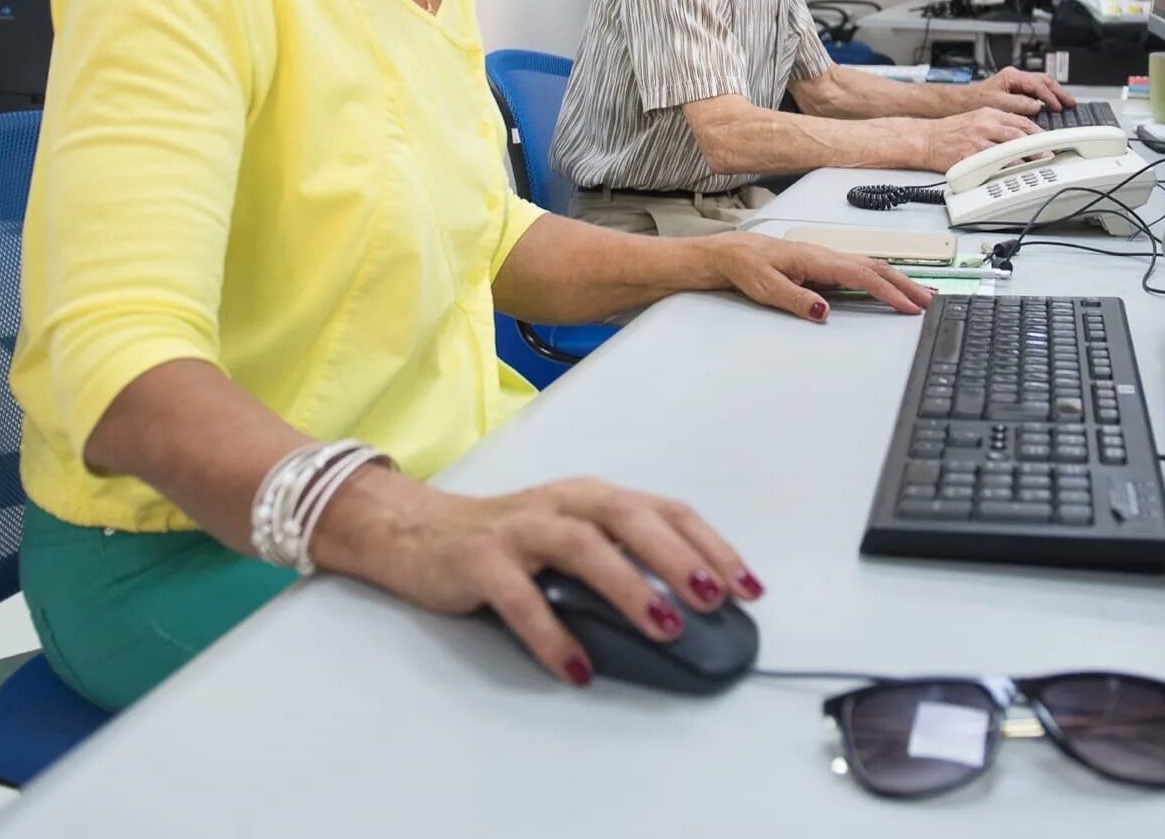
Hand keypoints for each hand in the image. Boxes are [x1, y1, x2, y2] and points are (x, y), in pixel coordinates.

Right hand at [341, 475, 759, 687]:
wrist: (417, 533)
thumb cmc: (510, 541)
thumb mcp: (571, 538)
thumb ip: (620, 560)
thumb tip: (686, 609)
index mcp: (594, 496)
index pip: (665, 511)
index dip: (710, 545)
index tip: (748, 587)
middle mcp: (564, 502)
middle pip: (631, 518)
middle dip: (678, 557)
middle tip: (713, 599)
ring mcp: (520, 528)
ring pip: (582, 545)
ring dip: (629, 586)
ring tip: (664, 629)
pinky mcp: (480, 559)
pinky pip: (520, 596)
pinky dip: (552, 633)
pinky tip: (578, 667)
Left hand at [699, 233, 932, 319]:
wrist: (729, 254)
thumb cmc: (745, 267)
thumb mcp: (766, 288)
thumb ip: (796, 299)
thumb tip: (824, 310)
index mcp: (817, 259)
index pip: (862, 275)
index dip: (888, 292)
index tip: (908, 306)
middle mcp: (826, 256)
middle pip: (875, 268)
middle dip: (905, 284)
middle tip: (930, 302)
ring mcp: (827, 260)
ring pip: (870, 268)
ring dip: (897, 281)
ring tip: (920, 295)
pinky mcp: (823, 267)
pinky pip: (860, 271)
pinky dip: (881, 279)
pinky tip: (889, 289)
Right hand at [919, 106, 1038, 170]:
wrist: (924, 139)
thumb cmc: (949, 132)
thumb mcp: (976, 119)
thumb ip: (997, 125)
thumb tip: (1021, 136)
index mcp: (988, 113)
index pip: (1021, 120)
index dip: (1039, 132)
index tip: (1050, 141)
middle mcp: (985, 124)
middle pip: (1020, 132)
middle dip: (1039, 145)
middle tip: (1050, 154)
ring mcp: (977, 140)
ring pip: (1010, 146)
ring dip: (1028, 156)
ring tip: (1039, 163)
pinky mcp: (970, 155)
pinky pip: (994, 162)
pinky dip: (1008, 167)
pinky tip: (1017, 171)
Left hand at [968, 66, 1076, 116]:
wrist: (960, 103)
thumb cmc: (974, 101)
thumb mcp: (997, 103)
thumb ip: (1018, 104)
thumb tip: (1037, 106)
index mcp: (1012, 76)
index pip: (1038, 84)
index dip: (1051, 97)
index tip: (1059, 108)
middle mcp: (1015, 77)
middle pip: (1044, 80)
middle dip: (1059, 92)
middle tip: (1071, 103)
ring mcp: (1015, 83)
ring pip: (1042, 84)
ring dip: (1054, 94)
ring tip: (1065, 104)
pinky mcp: (1014, 90)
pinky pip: (1036, 90)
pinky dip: (1046, 97)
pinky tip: (1051, 105)